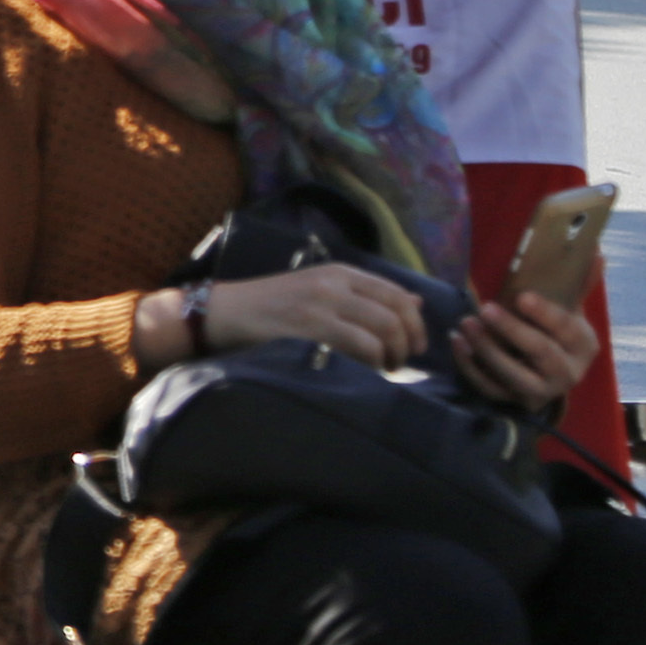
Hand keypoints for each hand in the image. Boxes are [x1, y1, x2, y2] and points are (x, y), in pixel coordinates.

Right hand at [198, 263, 430, 368]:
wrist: (228, 311)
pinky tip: (363, 373)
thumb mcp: (322, 288)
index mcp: (341, 272)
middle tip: (402, 363)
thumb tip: (416, 303)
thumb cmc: (275, 304)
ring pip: (381, 332)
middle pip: (394, 314)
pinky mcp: (310, 330)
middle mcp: (335, 284)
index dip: (416, 323)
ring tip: (384, 371)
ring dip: (391, 357)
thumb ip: (366, 294)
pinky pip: (358, 348)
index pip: (397, 293)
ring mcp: (322, 306)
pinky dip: (369, 364)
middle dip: (407, 344)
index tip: (417, 346)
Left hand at [453, 291, 598, 409]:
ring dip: (486, 349)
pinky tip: (457, 343)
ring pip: (513, 375)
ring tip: (465, 324)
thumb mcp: (570, 309)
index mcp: (584, 345)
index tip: (522, 297)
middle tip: (485, 308)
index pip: (566, 328)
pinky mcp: (514, 401)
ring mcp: (540, 391)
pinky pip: (490, 388)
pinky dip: (470, 368)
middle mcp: (568, 373)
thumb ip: (579, 283)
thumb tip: (596, 252)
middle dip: (511, 330)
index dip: (544, 313)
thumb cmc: (557, 333)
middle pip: (540, 352)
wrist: (551, 374)